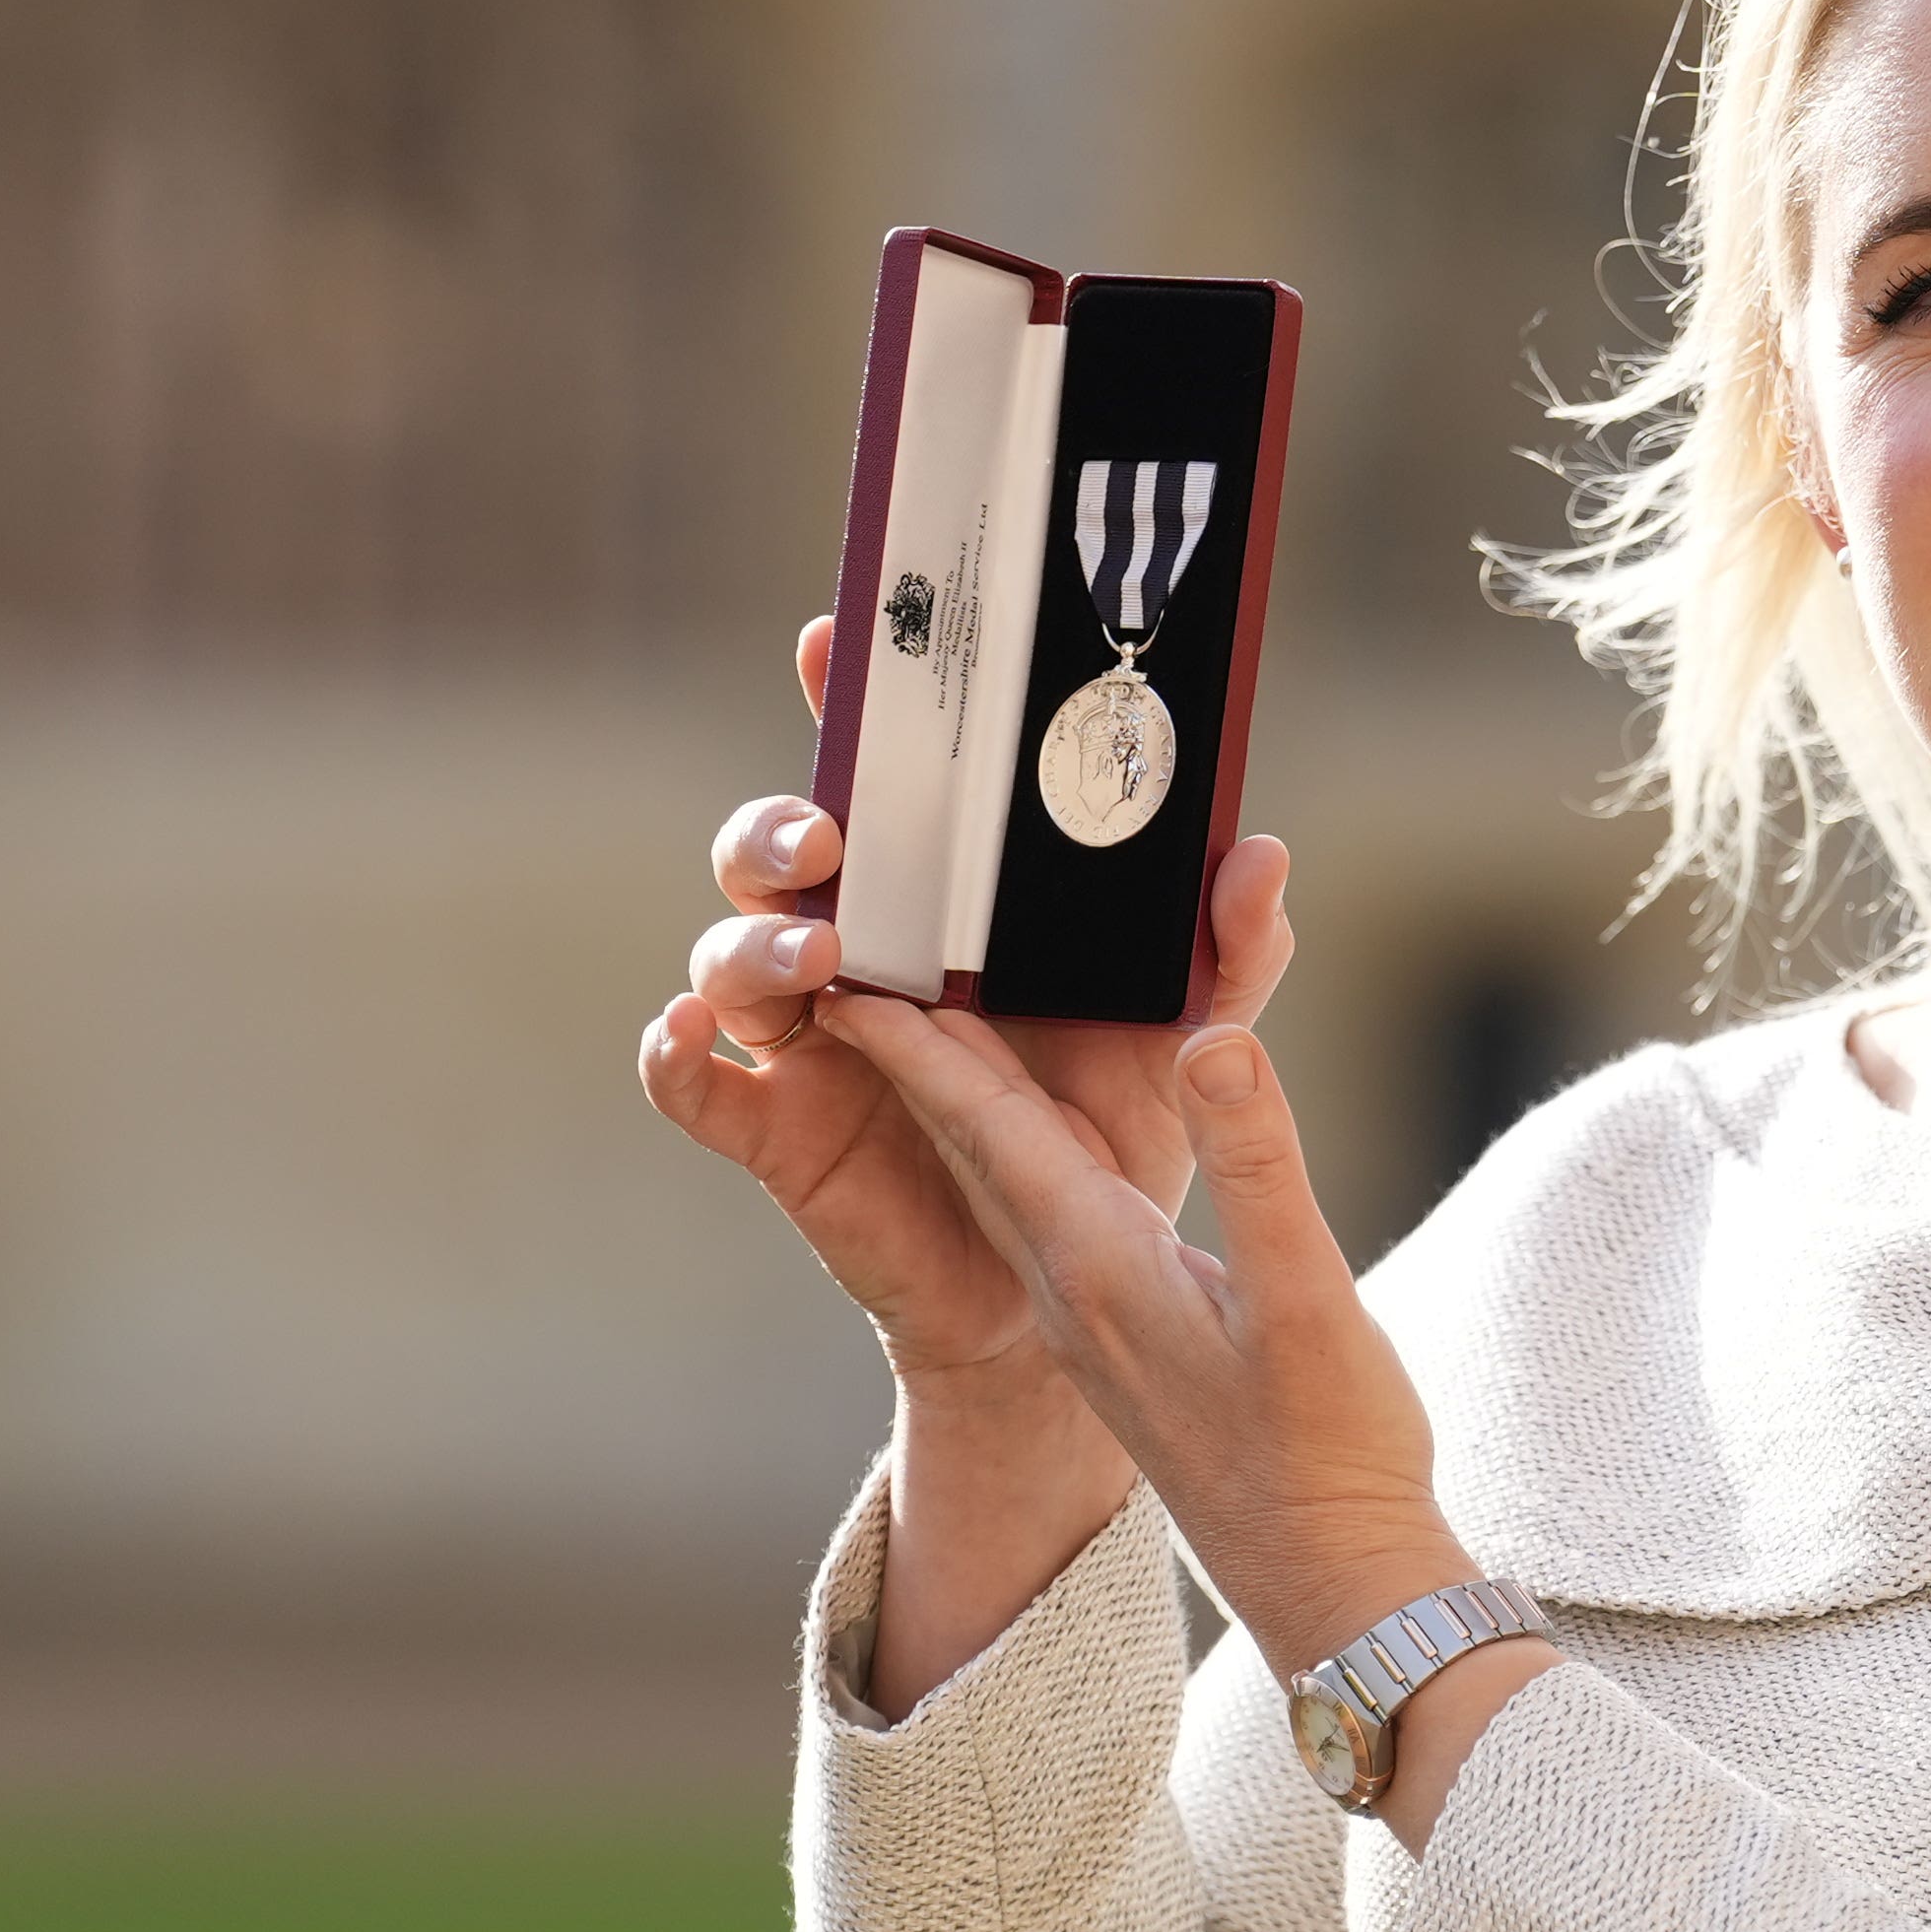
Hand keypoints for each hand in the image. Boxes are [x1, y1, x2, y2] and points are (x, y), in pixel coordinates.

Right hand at [636, 612, 1300, 1402]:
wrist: (1074, 1287)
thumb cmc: (1113, 1132)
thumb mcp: (1185, 1038)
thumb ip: (1225, 951)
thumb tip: (1257, 853)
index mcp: (944, 899)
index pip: (883, 782)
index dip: (847, 704)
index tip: (837, 643)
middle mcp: (857, 945)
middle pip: (776, 851)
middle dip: (783, 827)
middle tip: (829, 837)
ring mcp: (804, 1036)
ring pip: (731, 954)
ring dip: (754, 941)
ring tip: (815, 953)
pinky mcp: (776, 1128)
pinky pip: (693, 1081)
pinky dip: (674, 1052)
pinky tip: (691, 1034)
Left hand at [822, 988, 1468, 1687]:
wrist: (1335, 1587)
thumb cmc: (1327, 1451)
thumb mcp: (1306, 1297)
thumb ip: (1254, 1164)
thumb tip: (1212, 1039)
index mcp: (1096, 1266)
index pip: (985, 1129)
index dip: (919, 1044)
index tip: (850, 973)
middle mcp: (1075, 1290)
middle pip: (976, 1146)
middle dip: (924, 1052)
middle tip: (873, 965)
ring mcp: (1099, 1322)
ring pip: (1013, 1183)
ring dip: (972, 1100)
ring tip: (943, 1025)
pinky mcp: (1135, 1343)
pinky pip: (1059, 1217)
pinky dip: (1039, 1151)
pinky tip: (1056, 1141)